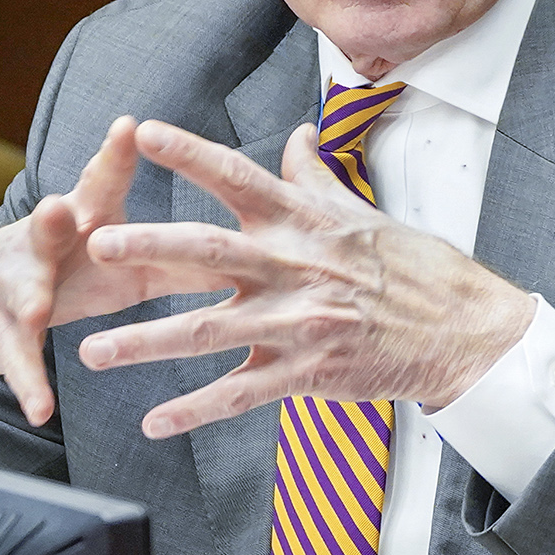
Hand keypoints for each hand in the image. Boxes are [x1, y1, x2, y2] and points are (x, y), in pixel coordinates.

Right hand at [0, 116, 153, 424]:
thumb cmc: (69, 270)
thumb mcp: (120, 258)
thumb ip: (177, 254)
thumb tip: (254, 252)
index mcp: (81, 219)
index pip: (98, 183)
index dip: (112, 157)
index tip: (128, 127)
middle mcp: (43, 245)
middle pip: (48, 226)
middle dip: (53, 218)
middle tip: (59, 208)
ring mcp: (16, 288)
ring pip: (22, 289)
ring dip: (30, 296)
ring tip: (36, 307)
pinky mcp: (1, 335)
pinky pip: (18, 361)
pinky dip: (30, 385)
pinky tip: (42, 410)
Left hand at [78, 119, 535, 437]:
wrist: (462, 331)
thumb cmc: (413, 268)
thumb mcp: (363, 213)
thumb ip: (316, 177)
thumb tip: (297, 134)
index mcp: (303, 223)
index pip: (238, 178)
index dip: (190, 153)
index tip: (144, 132)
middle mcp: (293, 268)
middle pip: (207, 252)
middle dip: (148, 247)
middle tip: (96, 243)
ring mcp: (297, 323)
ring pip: (207, 332)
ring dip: (145, 343)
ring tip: (92, 352)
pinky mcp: (305, 373)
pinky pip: (240, 395)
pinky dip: (194, 411)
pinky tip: (154, 422)